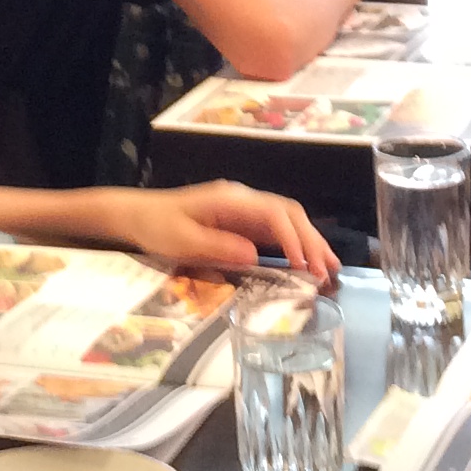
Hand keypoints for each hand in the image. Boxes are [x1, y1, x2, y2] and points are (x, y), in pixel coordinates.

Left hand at [109, 183, 337, 280]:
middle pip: (288, 214)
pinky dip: (295, 245)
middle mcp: (244, 200)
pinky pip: (276, 231)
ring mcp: (245, 210)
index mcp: (231, 200)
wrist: (140, 215)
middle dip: (312, 240)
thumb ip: (218, 247)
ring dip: (310, 242)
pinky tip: (307, 263)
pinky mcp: (243, 223)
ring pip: (288, 221)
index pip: (273, 214)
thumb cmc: (158, 226)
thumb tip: (256, 257)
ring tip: (330, 268)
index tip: (305, 265)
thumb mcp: (182, 241)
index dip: (292, 238)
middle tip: (329, 270)